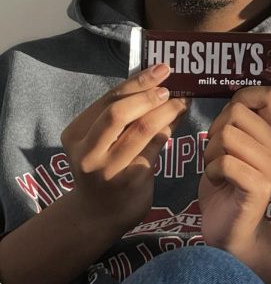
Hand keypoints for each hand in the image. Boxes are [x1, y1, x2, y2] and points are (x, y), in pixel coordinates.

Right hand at [61, 63, 186, 230]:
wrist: (101, 213)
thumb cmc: (106, 166)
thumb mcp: (102, 140)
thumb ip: (121, 115)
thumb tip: (156, 80)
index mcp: (76, 134)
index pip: (107, 100)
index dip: (137, 82)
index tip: (160, 69)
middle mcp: (87, 152)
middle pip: (118, 113)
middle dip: (148, 95)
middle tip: (170, 86)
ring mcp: (108, 168)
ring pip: (141, 129)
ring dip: (166, 110)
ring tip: (182, 100)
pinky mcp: (130, 180)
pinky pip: (155, 146)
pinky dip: (170, 127)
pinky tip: (180, 118)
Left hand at [199, 86, 270, 259]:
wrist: (233, 232)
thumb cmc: (229, 185)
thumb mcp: (236, 147)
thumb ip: (238, 124)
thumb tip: (232, 99)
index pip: (270, 94)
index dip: (243, 97)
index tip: (230, 119)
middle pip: (237, 112)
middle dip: (215, 130)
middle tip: (218, 154)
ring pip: (227, 135)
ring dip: (210, 152)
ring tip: (217, 169)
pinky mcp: (258, 187)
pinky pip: (224, 162)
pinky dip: (210, 171)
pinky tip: (217, 182)